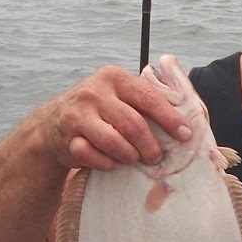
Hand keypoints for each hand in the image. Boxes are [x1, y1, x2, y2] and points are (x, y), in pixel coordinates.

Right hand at [40, 65, 191, 170]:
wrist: (53, 121)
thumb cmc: (101, 109)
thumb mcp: (120, 93)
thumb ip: (147, 98)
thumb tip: (188, 116)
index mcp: (114, 77)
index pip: (149, 98)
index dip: (170, 119)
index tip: (184, 135)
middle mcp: (95, 92)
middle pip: (132, 124)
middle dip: (150, 145)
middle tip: (156, 157)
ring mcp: (78, 115)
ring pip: (113, 142)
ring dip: (129, 156)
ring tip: (134, 158)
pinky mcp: (67, 138)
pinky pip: (93, 156)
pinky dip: (107, 164)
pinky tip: (112, 162)